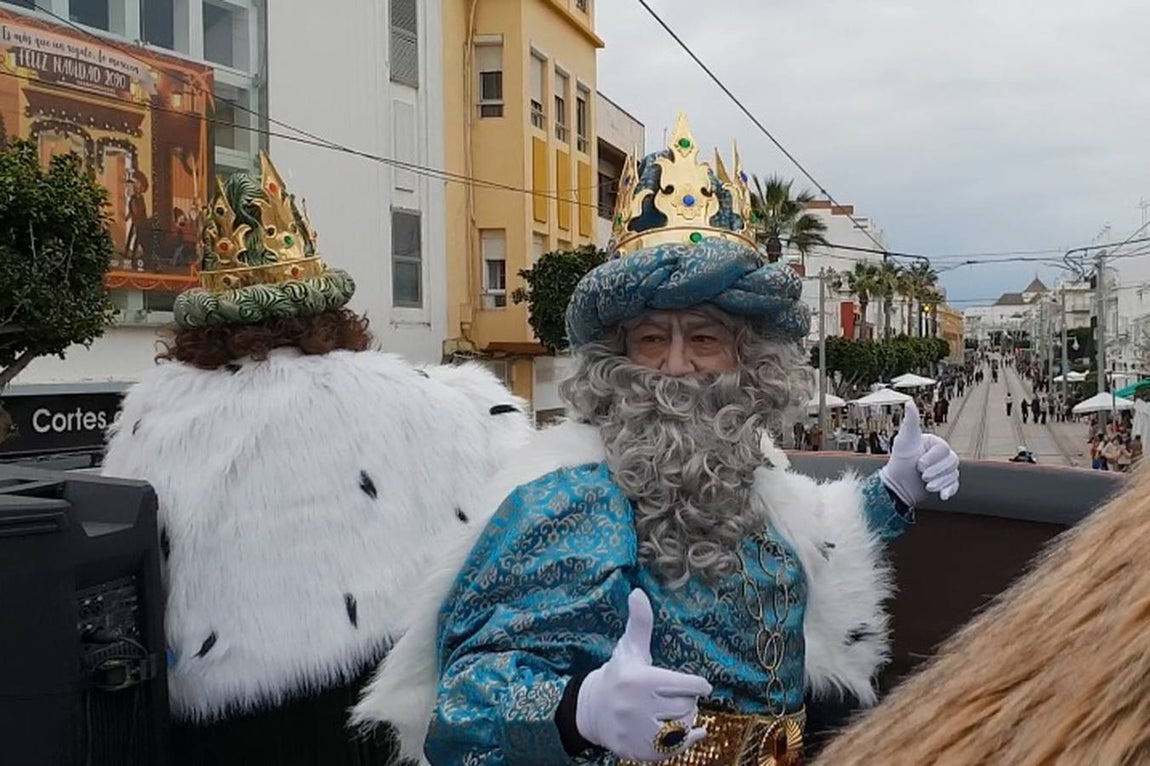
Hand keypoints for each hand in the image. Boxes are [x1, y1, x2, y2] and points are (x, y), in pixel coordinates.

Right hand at [576, 590, 711, 760]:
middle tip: (677, 698)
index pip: (687, 685)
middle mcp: (635, 707)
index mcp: (638, 680)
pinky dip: (688, 742)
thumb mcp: (630, 649)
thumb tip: (638, 592)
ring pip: (683, 729)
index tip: (700, 685)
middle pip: (687, 708)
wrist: (592, 710)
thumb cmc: (619, 675)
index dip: (698, 685)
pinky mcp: (636, 751)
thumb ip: (640, 623)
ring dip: (686, 722)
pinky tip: (692, 734)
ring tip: (674, 713)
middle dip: (687, 702)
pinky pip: (674, 750)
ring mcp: (635, 732)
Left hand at [880, 400, 959, 504]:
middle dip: (935, 472)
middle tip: (921, 475)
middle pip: (952, 462)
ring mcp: (944, 469)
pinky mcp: (945, 482)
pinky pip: (955, 486)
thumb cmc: (899, 461)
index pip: (944, 450)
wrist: (896, 486)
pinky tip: (943, 496)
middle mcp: (942, 455)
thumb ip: (910, 422)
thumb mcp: (904, 440)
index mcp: (935, 443)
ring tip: (925, 484)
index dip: (932, 459)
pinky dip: (949, 491)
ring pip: (954, 475)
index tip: (918, 464)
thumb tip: (909, 402)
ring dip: (939, 482)